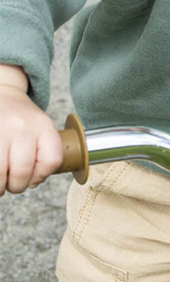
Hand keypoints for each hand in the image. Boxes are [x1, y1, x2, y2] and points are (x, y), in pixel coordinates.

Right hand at [0, 64, 62, 195]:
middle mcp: (21, 127)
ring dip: (0, 186)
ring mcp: (0, 131)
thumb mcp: (41, 128)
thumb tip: (33, 182)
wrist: (2, 96)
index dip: (42, 175)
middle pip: (23, 170)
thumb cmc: (22, 120)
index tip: (34, 179)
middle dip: (17, 185)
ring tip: (1, 183)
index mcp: (43, 125)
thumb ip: (43, 153)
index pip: (52, 159)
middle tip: (13, 184)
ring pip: (0, 173)